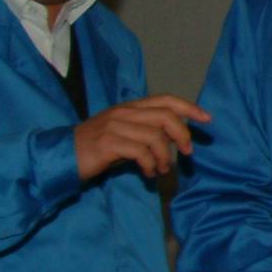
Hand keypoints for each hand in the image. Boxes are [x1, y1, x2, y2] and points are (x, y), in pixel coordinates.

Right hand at [75, 95, 211, 180]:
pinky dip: (150, 165)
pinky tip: (148, 173)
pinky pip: (141, 152)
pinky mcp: (108, 144)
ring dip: (165, 157)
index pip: (164, 99)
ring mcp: (115, 127)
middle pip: (165, 116)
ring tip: (161, 169)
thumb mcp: (125, 134)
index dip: (188, 107)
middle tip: (187, 152)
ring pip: (155, 137)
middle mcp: (123, 113)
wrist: (64, 155)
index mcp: (129, 107)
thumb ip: (148, 131)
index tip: (206, 119)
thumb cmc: (98, 148)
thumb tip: (176, 138)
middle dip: (182, 135)